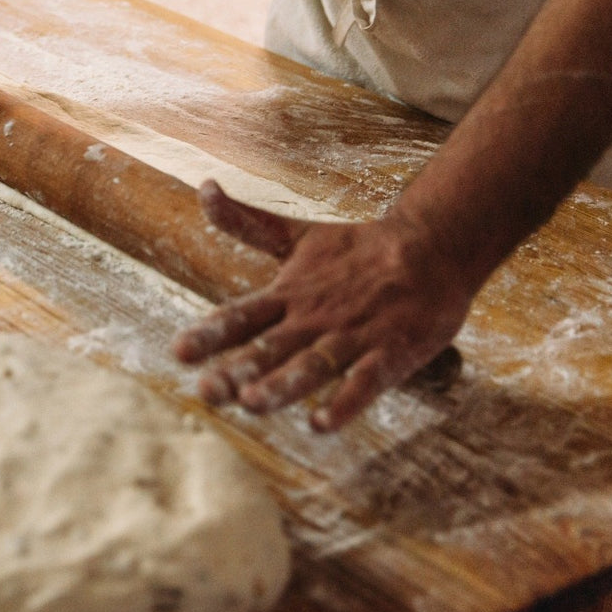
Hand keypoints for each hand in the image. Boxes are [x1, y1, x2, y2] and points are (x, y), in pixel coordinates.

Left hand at [172, 181, 474, 430]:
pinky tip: (320, 424)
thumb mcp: (295, 235)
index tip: (178, 353)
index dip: (211, 334)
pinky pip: (366, 382)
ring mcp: (353, 336)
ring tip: (253, 404)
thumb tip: (203, 186)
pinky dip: (345, 403)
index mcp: (289, 294)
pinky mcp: (392, 352)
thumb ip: (246, 222)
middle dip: (239, 370)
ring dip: (284, 385)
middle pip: (272, 347)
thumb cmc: (358, 248)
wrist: (433, 248)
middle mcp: (314, 318)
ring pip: (314, 365)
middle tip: (207, 392)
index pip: (242, 316)